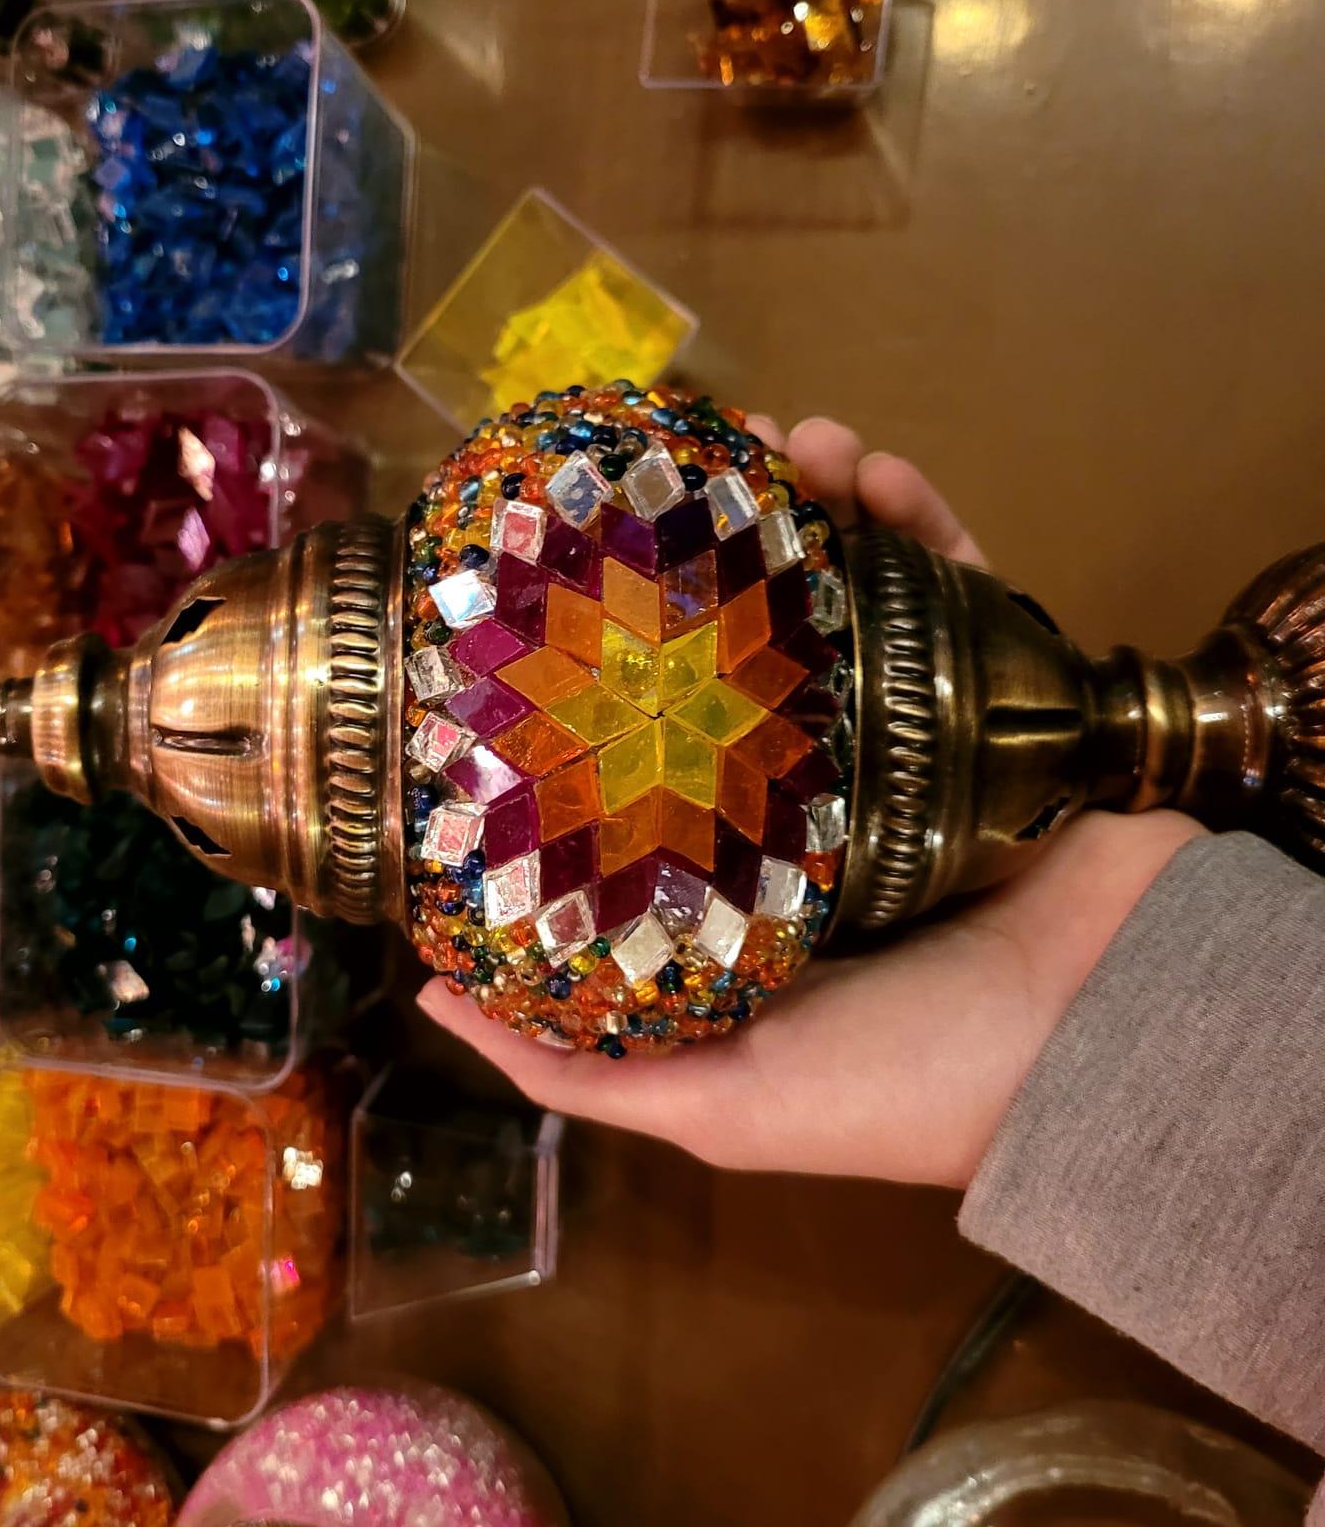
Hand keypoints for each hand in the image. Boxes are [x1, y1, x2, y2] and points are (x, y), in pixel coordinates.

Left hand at [416, 418, 1203, 1187]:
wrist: (1110, 1051)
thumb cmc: (903, 1084)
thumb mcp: (712, 1100)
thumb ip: (574, 1058)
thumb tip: (428, 994)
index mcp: (751, 867)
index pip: (664, 743)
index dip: (616, 663)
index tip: (567, 583)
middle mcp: (825, 791)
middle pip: (751, 643)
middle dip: (711, 551)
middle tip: (672, 473)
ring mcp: (916, 734)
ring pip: (846, 593)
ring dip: (807, 502)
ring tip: (774, 440)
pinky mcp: (1005, 696)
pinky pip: (958, 583)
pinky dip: (916, 514)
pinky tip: (869, 464)